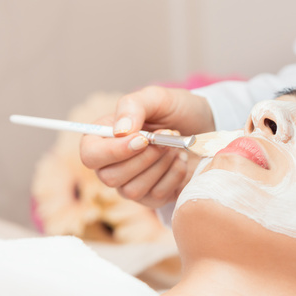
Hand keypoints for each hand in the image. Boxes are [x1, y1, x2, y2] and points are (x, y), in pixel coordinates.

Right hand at [80, 86, 214, 207]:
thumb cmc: (176, 109)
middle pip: (109, 177)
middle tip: (167, 139)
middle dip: (144, 158)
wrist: (205, 125)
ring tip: (176, 147)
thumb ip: (133, 106)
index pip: (90, 155)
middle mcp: (112, 164)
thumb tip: (120, 131)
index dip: (113, 151)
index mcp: (104, 138)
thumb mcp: (157, 98)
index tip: (143, 139)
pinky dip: (173, 176)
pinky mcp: (152, 196)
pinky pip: (155, 197)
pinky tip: (181, 159)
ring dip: (160, 166)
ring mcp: (131, 183)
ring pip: (132, 190)